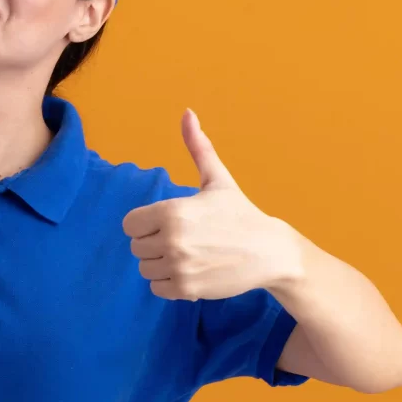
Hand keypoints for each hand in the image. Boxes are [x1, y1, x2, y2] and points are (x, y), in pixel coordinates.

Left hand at [121, 109, 297, 300]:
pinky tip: (190, 270)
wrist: (271, 252)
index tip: (167, 222)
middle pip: (136, 247)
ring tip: (187, 255)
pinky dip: (169, 283)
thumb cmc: (240, 213)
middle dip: (154, 243)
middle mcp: (172, 239)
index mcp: (173, 211)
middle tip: (183, 239)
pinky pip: (157, 288)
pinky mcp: (187, 289)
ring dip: (161, 264)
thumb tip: (187, 112)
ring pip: (145, 268)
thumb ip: (198, 147)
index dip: (145, 223)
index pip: (130, 224)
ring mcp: (180, 266)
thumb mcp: (217, 180)